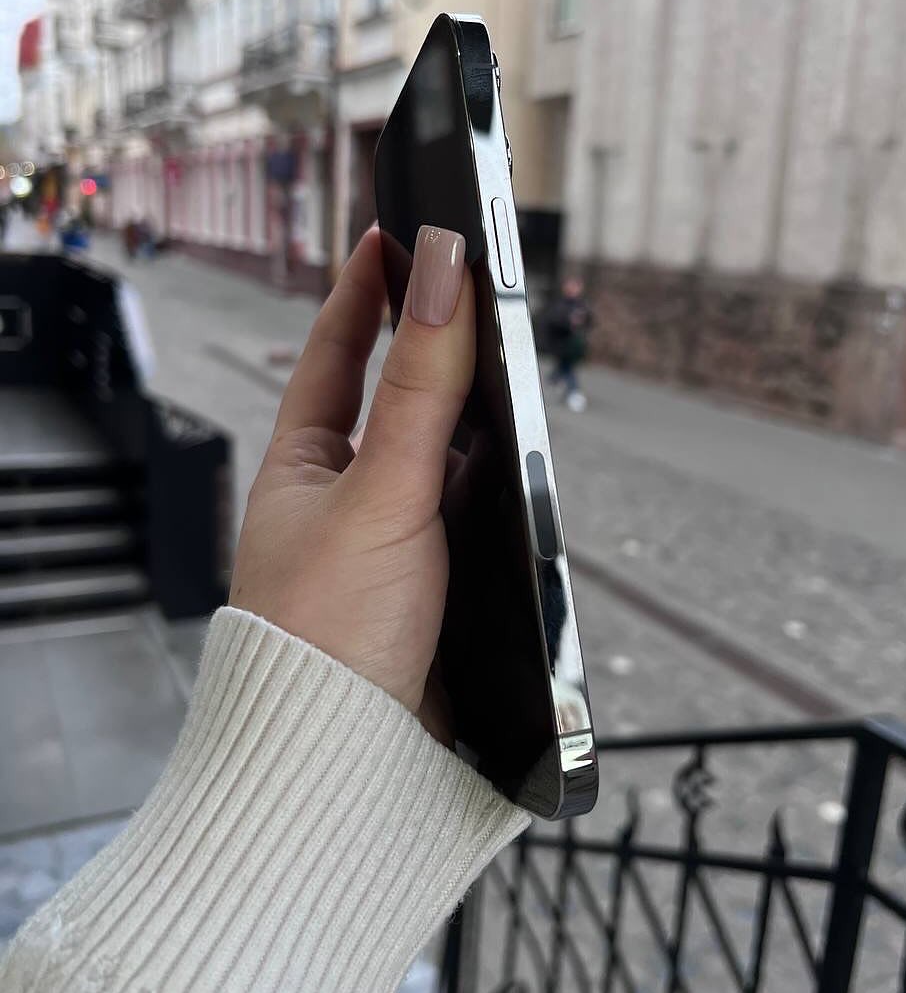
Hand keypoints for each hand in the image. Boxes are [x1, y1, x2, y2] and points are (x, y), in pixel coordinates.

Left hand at [229, 225, 472, 736]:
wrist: (344, 758)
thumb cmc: (327, 628)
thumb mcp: (381, 490)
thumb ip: (422, 385)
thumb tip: (444, 271)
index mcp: (302, 464)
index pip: (334, 352)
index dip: (363, 292)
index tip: (391, 235)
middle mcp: (343, 495)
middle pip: (398, 398)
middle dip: (434, 348)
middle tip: (475, 287)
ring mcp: (389, 539)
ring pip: (444, 456)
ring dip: (475, 420)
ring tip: (506, 370)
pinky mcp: (433, 584)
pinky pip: (471, 512)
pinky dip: (495, 485)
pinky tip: (516, 470)